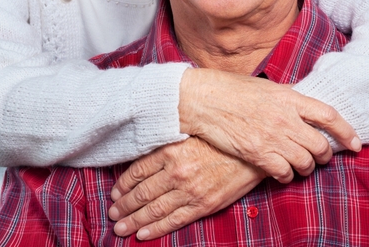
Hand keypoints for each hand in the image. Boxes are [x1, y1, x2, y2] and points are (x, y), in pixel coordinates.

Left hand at [109, 137, 262, 239]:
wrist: (255, 152)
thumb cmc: (223, 140)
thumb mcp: (191, 134)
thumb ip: (169, 145)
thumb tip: (145, 156)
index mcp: (171, 150)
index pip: (136, 172)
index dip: (122, 185)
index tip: (115, 192)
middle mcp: (176, 171)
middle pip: (140, 193)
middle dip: (123, 206)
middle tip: (113, 213)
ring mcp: (189, 190)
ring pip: (152, 210)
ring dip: (133, 221)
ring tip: (120, 227)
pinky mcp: (203, 205)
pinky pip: (173, 221)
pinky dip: (155, 229)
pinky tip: (142, 234)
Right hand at [178, 67, 360, 182]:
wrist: (206, 100)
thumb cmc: (234, 90)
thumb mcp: (269, 87)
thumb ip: (289, 99)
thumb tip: (305, 107)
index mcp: (291, 98)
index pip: (329, 116)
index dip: (347, 131)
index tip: (356, 142)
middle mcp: (286, 118)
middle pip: (320, 144)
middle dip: (325, 155)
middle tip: (323, 157)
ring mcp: (272, 137)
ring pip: (305, 162)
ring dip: (307, 167)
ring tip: (303, 166)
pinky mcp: (258, 153)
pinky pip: (284, 172)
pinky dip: (287, 175)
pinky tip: (283, 172)